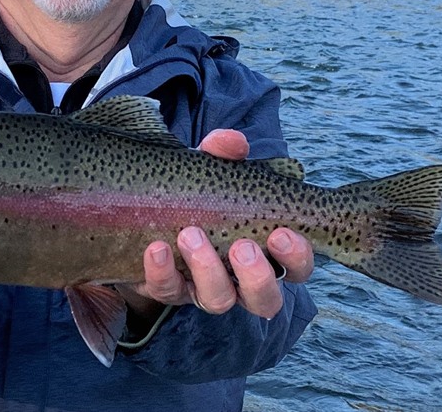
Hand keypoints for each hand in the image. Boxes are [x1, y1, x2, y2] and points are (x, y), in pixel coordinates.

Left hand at [118, 130, 313, 320]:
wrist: (144, 212)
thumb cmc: (196, 192)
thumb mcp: (210, 169)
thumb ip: (223, 153)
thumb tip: (234, 142)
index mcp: (265, 252)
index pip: (297, 267)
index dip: (297, 256)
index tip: (282, 233)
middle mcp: (239, 280)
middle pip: (265, 300)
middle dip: (257, 277)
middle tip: (241, 247)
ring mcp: (203, 288)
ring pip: (219, 301)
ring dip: (208, 270)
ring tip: (191, 235)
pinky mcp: (167, 289)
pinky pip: (167, 290)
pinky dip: (162, 270)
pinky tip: (156, 247)